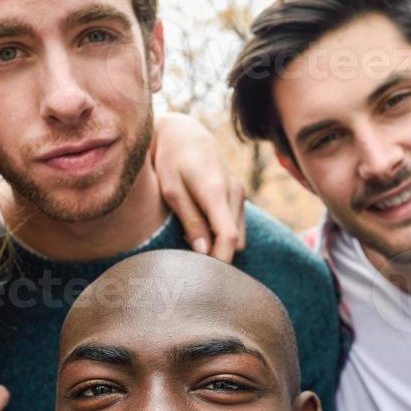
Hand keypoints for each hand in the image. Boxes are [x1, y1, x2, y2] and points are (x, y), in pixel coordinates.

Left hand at [152, 112, 246, 262]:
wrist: (184, 133)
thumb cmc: (171, 161)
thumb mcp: (172, 191)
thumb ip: (190, 220)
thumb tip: (203, 251)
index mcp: (215, 191)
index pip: (228, 237)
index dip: (220, 261)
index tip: (205, 277)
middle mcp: (234, 192)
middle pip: (235, 241)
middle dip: (217, 254)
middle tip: (188, 256)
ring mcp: (239, 192)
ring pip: (238, 235)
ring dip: (220, 243)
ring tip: (191, 236)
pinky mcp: (239, 194)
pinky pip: (236, 224)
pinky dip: (223, 233)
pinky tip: (201, 227)